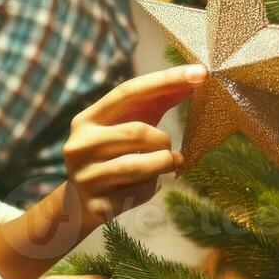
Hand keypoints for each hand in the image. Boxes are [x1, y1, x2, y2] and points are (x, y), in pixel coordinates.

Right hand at [60, 63, 203, 230]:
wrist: (78, 204)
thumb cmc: (112, 156)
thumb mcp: (127, 125)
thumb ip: (156, 102)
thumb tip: (195, 78)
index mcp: (86, 119)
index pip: (128, 91)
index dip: (165, 80)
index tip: (200, 73)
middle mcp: (80, 145)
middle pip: (138, 132)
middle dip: (164, 141)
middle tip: (171, 150)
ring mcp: (85, 177)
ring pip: (139, 166)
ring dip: (163, 164)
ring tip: (168, 165)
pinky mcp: (97, 205)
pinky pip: (138, 192)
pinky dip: (152, 188)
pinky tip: (146, 185)